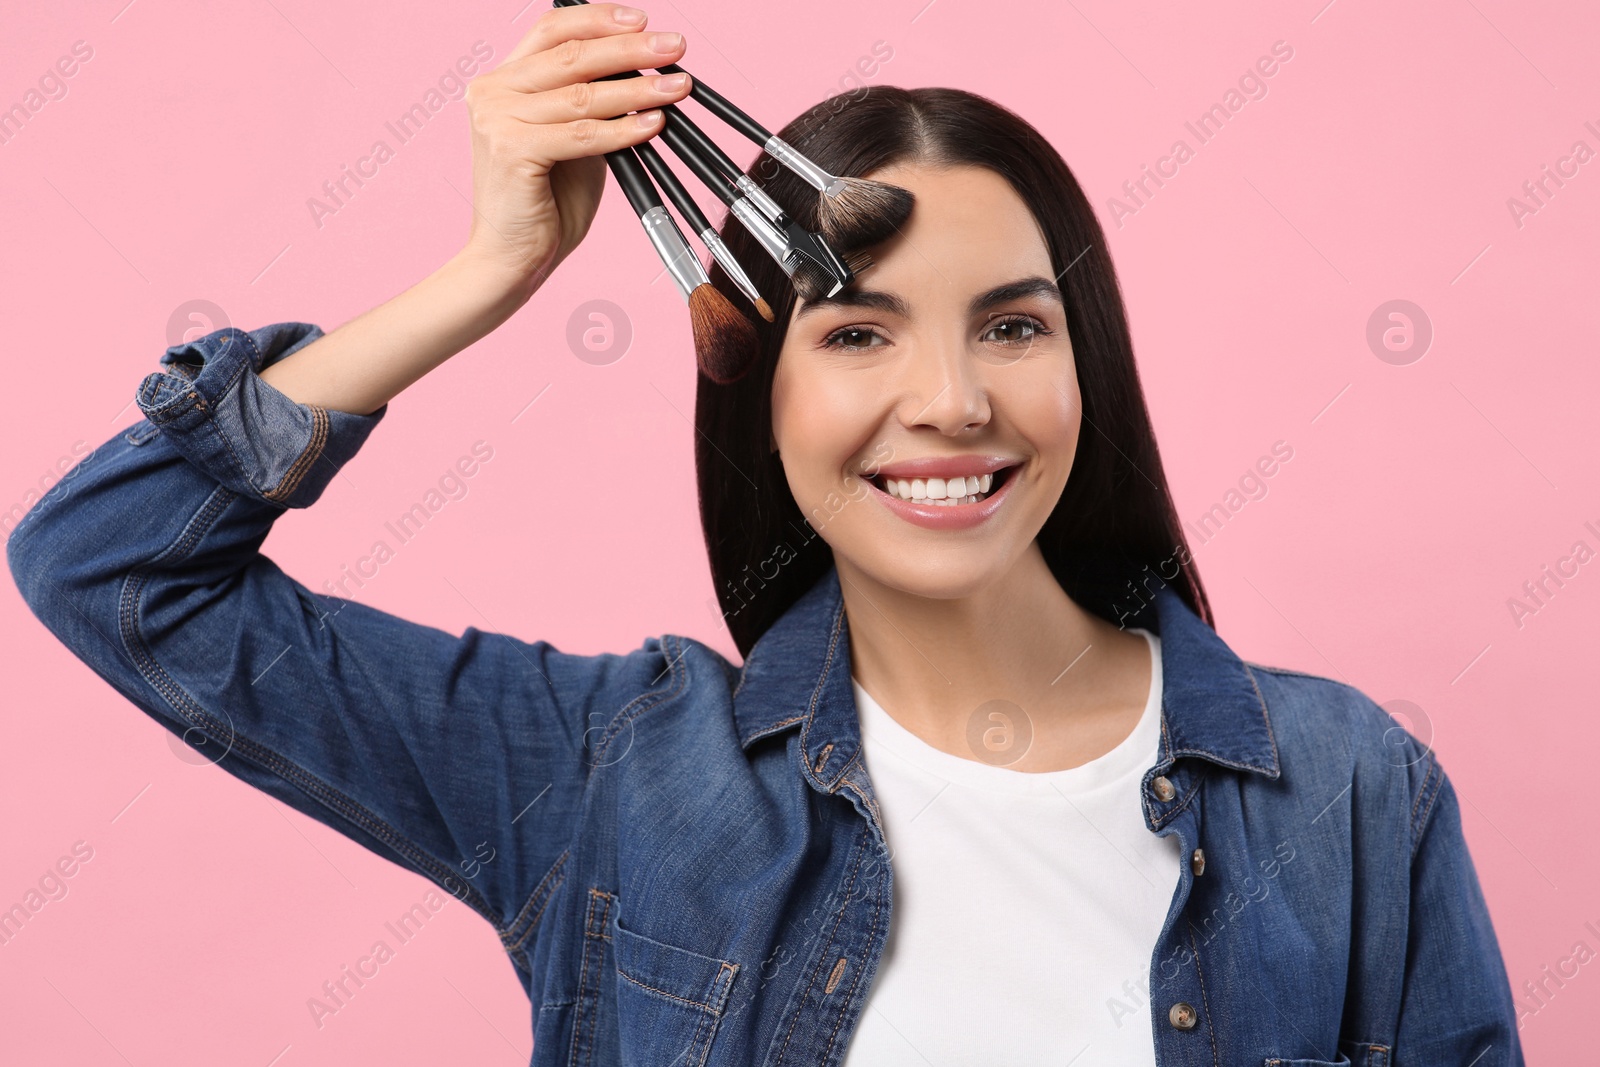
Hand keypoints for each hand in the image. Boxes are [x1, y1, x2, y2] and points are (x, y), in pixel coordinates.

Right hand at [457, 3, 690, 296]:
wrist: (510, 257)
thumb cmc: (544, 202)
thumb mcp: (571, 139)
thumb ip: (591, 104)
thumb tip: (642, 73)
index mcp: (502, 80)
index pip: (552, 29)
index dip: (599, 20)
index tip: (642, 21)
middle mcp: (492, 92)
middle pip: (571, 55)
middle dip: (631, 49)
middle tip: (674, 47)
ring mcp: (497, 120)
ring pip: (581, 95)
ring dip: (638, 90)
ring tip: (676, 87)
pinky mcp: (511, 150)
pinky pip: (581, 134)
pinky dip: (622, 129)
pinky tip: (653, 125)